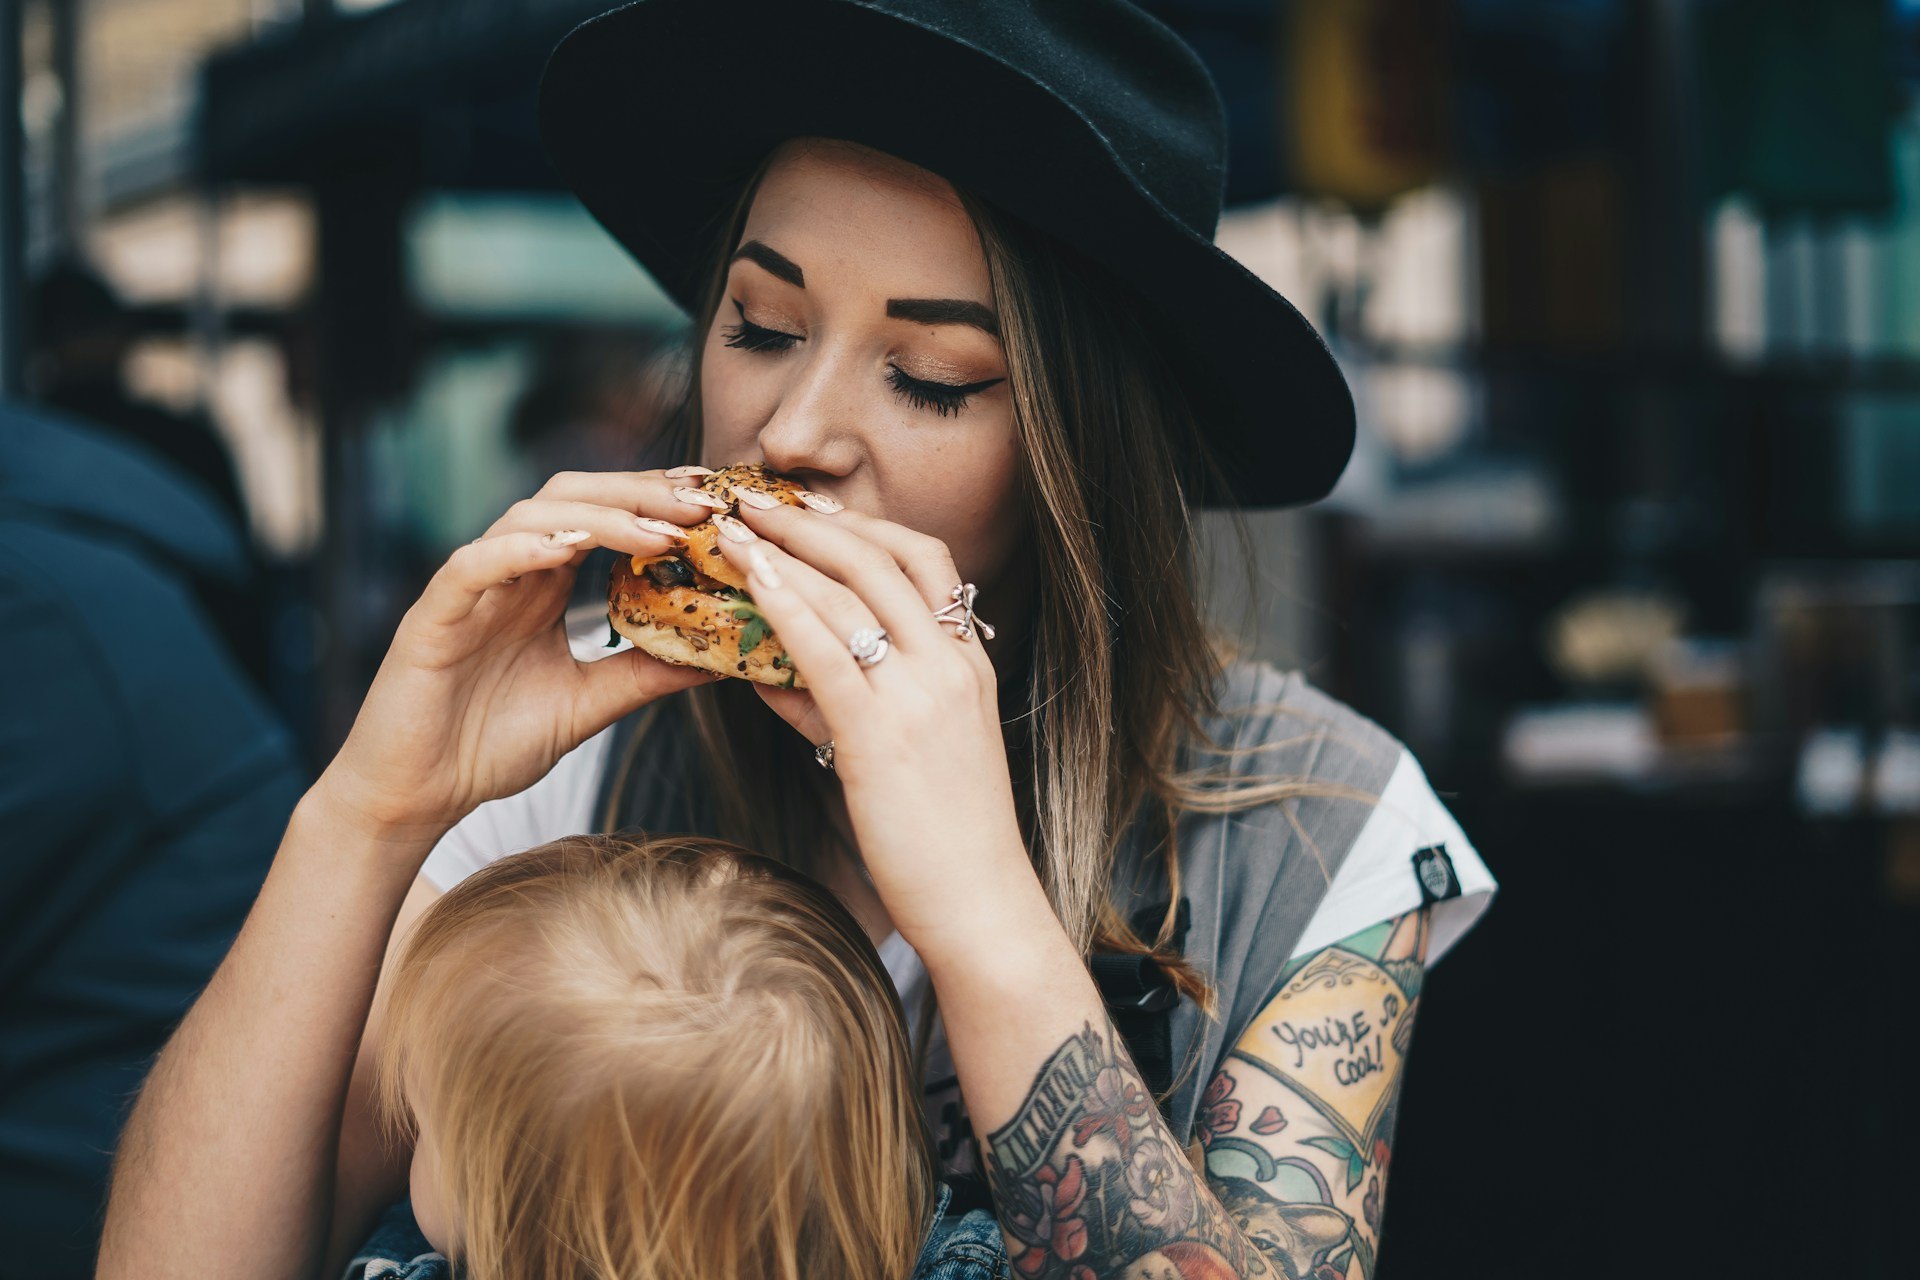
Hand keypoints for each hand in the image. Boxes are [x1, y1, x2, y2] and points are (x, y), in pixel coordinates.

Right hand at [319, 468, 728, 838]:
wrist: (416, 797)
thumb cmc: (489, 745)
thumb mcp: (588, 705)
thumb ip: (644, 675)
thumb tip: (718, 658)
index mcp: (545, 585)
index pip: (604, 517)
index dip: (657, 501)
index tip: (716, 502)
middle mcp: (509, 572)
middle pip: (572, 498)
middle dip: (639, 492)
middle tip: (701, 503)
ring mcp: (470, 589)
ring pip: (528, 518)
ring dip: (597, 517)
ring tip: (656, 532)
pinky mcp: (432, 617)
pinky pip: (472, 566)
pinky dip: (518, 550)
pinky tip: (565, 549)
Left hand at [713, 490, 1039, 949]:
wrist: (981, 904)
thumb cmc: (943, 841)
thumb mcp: (905, 757)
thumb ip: (841, 709)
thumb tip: (771, 678)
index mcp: (970, 665)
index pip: (926, 560)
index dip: (863, 526)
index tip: (809, 510)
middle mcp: (953, 666)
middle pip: (884, 557)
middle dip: (813, 521)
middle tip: (754, 500)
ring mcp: (923, 695)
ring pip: (851, 592)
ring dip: (784, 551)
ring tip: (731, 528)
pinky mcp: (882, 735)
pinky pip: (825, 650)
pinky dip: (782, 604)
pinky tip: (746, 580)